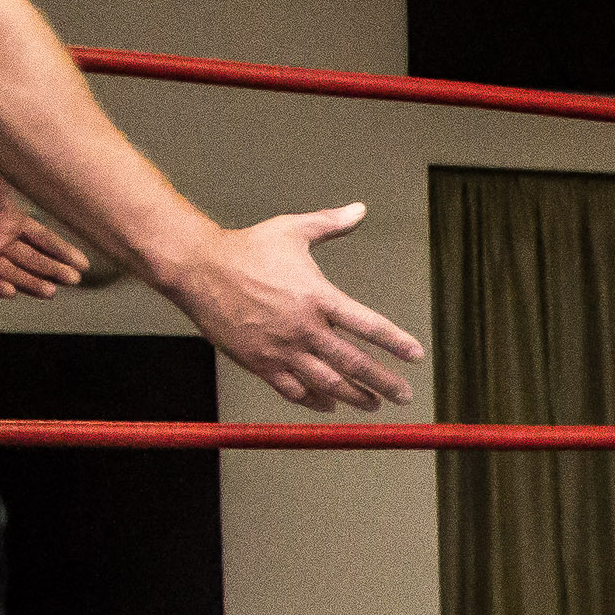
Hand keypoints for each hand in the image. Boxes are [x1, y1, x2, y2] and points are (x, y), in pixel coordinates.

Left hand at [0, 166, 85, 298]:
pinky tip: (10, 291)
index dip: (62, 251)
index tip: (83, 265)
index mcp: (9, 216)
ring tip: (50, 292)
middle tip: (72, 281)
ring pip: (9, 272)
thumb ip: (21, 176)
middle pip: (31, 259)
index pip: (42, 238)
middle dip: (52, 270)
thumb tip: (50, 172)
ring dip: (29, 283)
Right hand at [171, 206, 424, 412]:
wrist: (198, 269)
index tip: (416, 355)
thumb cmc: (246, 248)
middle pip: (353, 363)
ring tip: (373, 405)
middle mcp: (303, 327)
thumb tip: (360, 209)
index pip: (367, 325)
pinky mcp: (259, 362)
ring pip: (326, 383)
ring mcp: (281, 349)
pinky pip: (292, 390)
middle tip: (404, 395)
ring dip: (354, 397)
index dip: (395, 342)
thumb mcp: (293, 229)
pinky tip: (329, 406)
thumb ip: (331, 224)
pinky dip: (313, 401)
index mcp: (318, 296)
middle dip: (383, 382)